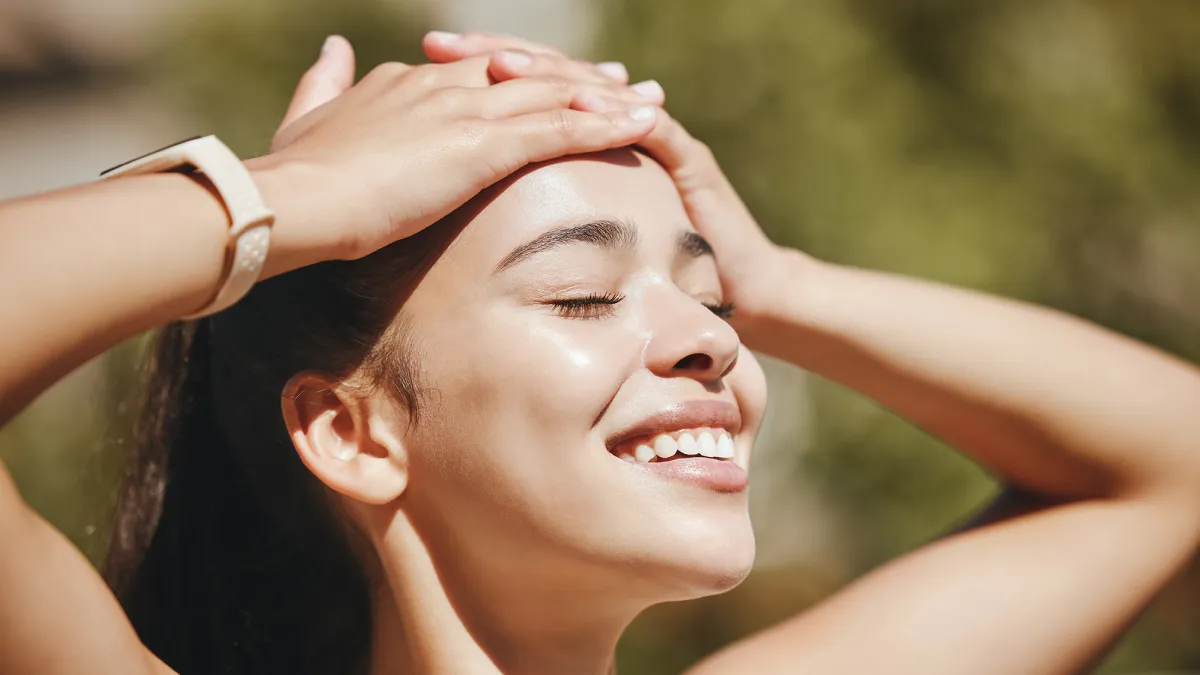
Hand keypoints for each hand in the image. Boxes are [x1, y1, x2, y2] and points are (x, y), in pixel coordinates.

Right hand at [248, 35, 662, 272]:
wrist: (291, 201)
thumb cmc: (293, 177)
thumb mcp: (307, 121)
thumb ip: (325, 83)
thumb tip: (334, 47)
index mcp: (409, 84)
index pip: (481, 71)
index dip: (525, 74)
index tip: (557, 80)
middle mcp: (443, 87)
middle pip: (528, 75)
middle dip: (580, 80)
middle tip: (625, 82)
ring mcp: (463, 113)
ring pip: (552, 97)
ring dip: (607, 100)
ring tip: (651, 102)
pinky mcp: (478, 146)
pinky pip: (556, 131)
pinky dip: (604, 127)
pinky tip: (641, 127)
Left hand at [428, 33, 797, 330]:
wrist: (738, 290)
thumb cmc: (652, 272)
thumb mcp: (576, 237)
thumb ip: (535, 217)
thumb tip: (464, 214)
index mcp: (581, 137)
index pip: (522, 88)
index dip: (471, 70)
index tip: (420, 60)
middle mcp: (615, 124)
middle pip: (550, 74)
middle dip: (494, 55)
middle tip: (440, 44)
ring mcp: (653, 135)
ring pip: (596, 90)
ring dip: (545, 75)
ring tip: (496, 64)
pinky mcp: (690, 161)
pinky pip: (653, 129)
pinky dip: (614, 115)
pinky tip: (579, 108)